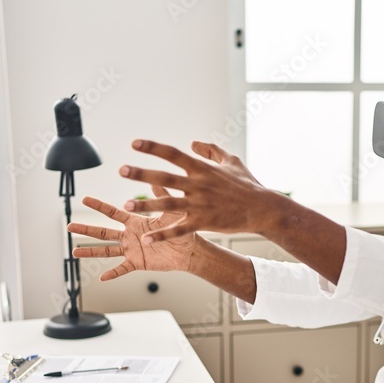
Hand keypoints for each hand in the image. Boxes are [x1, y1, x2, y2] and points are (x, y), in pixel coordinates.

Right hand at [67, 189, 197, 280]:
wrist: (190, 250)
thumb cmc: (181, 229)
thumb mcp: (171, 211)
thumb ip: (162, 196)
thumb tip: (154, 178)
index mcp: (135, 222)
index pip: (112, 212)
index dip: (98, 206)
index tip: (84, 199)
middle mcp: (129, 235)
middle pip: (103, 232)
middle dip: (86, 229)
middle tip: (69, 226)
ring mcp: (132, 250)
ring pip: (107, 250)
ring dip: (91, 252)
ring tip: (75, 252)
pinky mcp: (138, 263)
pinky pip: (122, 269)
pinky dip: (113, 273)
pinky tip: (102, 277)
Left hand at [119, 140, 285, 242]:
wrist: (262, 208)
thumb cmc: (247, 184)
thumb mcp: (231, 161)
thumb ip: (211, 150)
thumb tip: (192, 143)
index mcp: (202, 168)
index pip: (173, 154)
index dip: (153, 148)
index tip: (134, 144)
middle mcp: (198, 185)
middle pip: (164, 176)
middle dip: (141, 173)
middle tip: (121, 170)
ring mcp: (199, 204)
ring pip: (167, 203)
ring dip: (145, 205)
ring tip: (126, 205)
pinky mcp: (203, 222)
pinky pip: (178, 230)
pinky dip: (162, 234)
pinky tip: (147, 239)